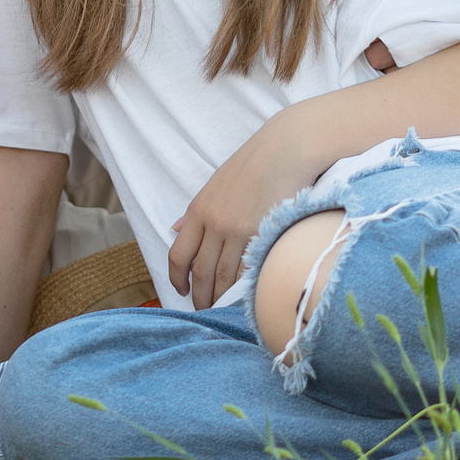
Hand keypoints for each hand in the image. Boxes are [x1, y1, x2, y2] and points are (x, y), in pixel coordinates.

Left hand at [169, 127, 323, 310]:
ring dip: (221, 297)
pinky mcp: (263, 233)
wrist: (284, 149)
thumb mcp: (215, 184)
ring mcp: (239, 230)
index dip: (176, 277)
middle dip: (200, 296)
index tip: (180, 291)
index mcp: (199, 210)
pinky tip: (244, 297)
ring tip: (222, 309)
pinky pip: (249, 269)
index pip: (178, 254)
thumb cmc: (252, 165)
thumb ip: (196, 211)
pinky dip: (244, 287)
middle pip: (201, 272)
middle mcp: (215, 223)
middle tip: (203, 310)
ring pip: (224, 276)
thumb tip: (175, 229)